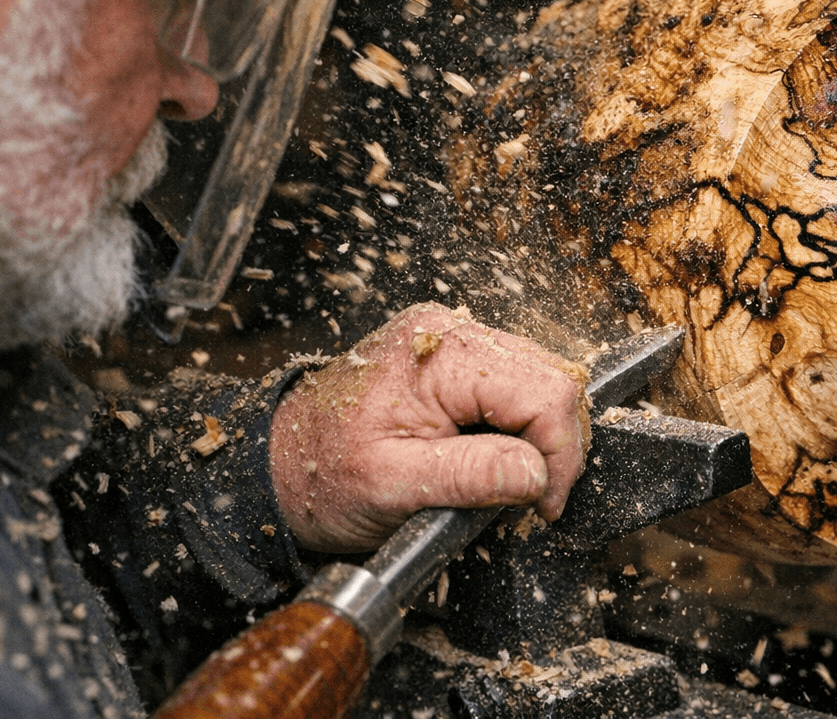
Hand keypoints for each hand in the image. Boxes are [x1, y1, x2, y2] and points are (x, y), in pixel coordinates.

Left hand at [268, 303, 589, 552]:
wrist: (277, 465)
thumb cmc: (319, 473)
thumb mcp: (390, 486)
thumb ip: (468, 476)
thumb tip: (536, 474)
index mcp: (438, 352)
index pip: (544, 390)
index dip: (560, 453)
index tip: (544, 504)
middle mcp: (451, 332)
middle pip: (551, 378)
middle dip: (554, 444)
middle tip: (534, 498)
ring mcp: (454, 342)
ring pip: (540, 381)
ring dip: (538, 437)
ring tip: (512, 482)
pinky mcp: (455, 361)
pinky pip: (516, 386)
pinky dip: (520, 428)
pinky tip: (497, 458)